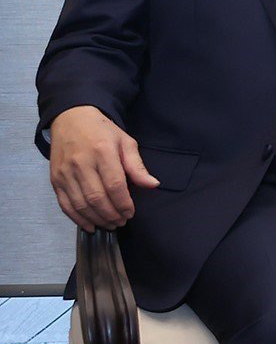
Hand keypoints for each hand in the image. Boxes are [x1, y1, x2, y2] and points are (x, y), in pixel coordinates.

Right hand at [47, 106, 159, 230]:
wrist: (71, 119)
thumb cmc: (102, 131)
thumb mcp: (125, 141)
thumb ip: (137, 165)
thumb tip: (153, 185)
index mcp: (103, 152)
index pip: (115, 184)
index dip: (124, 203)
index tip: (131, 213)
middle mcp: (81, 163)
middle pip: (96, 197)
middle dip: (111, 214)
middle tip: (121, 221)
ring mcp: (65, 172)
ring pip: (80, 204)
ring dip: (96, 219)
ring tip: (110, 224)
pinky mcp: (55, 179)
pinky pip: (65, 204)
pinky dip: (77, 218)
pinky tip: (90, 225)